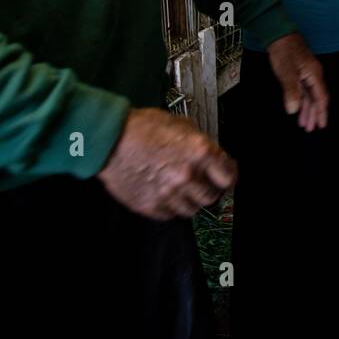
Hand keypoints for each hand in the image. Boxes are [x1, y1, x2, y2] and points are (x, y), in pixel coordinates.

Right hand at [97, 107, 236, 220]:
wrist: (109, 140)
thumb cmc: (140, 128)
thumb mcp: (179, 123)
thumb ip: (198, 141)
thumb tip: (210, 153)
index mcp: (199, 152)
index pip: (229, 177)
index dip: (228, 175)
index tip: (225, 175)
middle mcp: (187, 176)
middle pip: (212, 196)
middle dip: (209, 189)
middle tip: (202, 182)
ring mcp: (170, 194)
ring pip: (192, 210)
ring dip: (190, 200)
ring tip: (181, 188)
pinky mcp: (152, 206)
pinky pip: (170, 215)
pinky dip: (170, 206)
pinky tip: (164, 193)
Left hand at [266, 31, 329, 130]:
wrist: (277, 32)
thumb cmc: (284, 50)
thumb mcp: (287, 72)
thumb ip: (291, 91)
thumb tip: (293, 110)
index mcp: (314, 75)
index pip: (321, 98)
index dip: (321, 112)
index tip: (321, 125)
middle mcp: (313, 75)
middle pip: (317, 98)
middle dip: (314, 114)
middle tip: (310, 128)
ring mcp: (306, 73)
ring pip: (310, 95)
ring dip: (307, 109)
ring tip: (304, 123)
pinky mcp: (299, 71)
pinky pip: (304, 90)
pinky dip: (301, 100)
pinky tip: (297, 107)